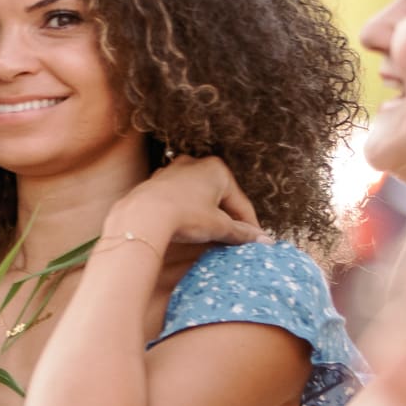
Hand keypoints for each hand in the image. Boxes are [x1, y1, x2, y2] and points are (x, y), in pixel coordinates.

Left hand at [107, 156, 264, 251]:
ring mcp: (173, 171)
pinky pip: (180, 198)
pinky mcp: (156, 183)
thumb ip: (241, 232)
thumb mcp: (218, 226)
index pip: (241, 203)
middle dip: (228, 219)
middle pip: (220, 197)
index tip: (255, 241)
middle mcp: (195, 164)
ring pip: (199, 197)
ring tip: (211, 236)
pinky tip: (188, 227)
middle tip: (234, 241)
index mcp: (217, 169)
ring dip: (207, 215)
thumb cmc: (184, 215)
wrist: (142, 215)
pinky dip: (188, 211)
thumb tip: (263, 240)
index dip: (250, 225)